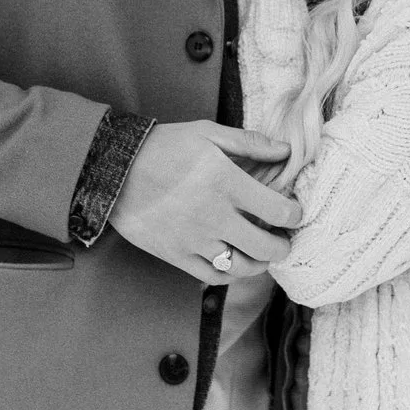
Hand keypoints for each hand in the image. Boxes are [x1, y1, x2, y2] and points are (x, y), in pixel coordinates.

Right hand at [108, 120, 300, 283]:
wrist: (115, 169)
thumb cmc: (164, 147)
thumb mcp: (208, 133)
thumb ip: (250, 142)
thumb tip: (286, 150)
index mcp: (226, 183)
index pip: (278, 210)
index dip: (294, 214)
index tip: (294, 212)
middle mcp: (214, 215)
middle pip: (265, 246)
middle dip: (282, 246)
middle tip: (284, 240)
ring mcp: (194, 240)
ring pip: (241, 267)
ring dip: (259, 264)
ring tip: (263, 255)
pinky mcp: (176, 255)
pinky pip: (211, 276)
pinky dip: (229, 274)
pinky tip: (234, 263)